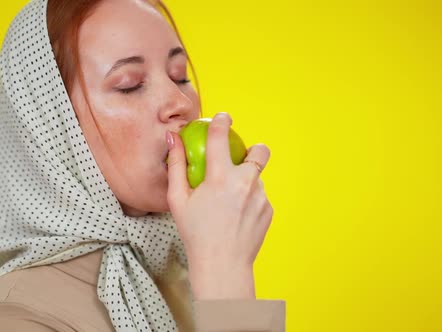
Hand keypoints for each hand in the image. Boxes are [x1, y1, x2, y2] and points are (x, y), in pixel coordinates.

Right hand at [166, 112, 272, 299]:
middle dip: (253, 149)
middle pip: (260, 150)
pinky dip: (249, 202)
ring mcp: (261, 196)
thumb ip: (176, 165)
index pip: (221, 136)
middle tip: (240, 160)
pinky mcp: (268, 210)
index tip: (222, 117)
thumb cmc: (196, 233)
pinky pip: (259, 197)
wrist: (222, 265)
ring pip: (257, 178)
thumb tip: (173, 139)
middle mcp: (245, 182)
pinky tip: (236, 218)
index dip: (222, 121)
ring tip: (229, 205)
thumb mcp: (178, 199)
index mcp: (220, 177)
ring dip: (245, 183)